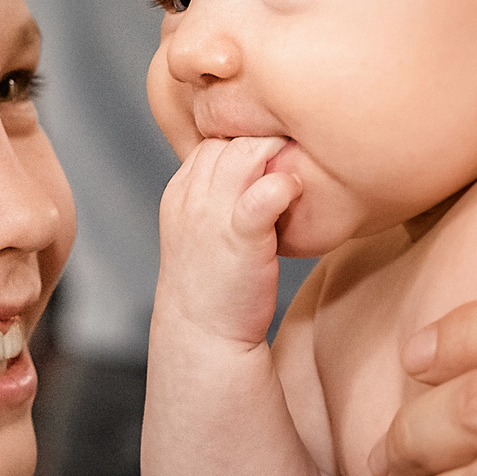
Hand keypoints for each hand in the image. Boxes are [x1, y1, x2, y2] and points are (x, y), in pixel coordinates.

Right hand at [155, 135, 299, 347]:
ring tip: (297, 171)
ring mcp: (212, 216)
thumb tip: (252, 169)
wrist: (205, 336)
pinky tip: (295, 191)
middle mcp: (190, 199)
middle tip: (295, 155)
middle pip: (228, 139)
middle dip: (263, 139)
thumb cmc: (213, 285)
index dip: (243, 140)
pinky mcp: (242, 237)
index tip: (272, 155)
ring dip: (276, 154)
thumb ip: (216, 197)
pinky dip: (283, 184)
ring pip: (244, 153)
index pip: (211, 141)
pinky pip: (263, 193)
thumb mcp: (201, 231)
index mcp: (179, 194)